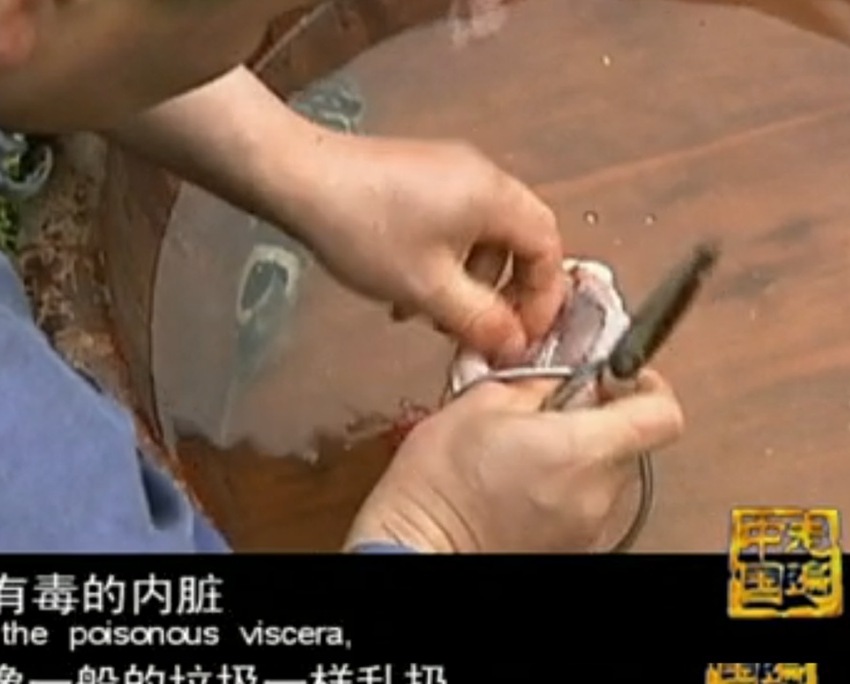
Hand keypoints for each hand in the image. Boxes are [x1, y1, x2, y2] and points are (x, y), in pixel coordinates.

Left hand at [288, 134, 564, 363]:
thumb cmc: (366, 230)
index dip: (544, 298)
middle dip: (500, 295)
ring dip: (465, 284)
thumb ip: (479, 321)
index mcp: (496, 196)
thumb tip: (515, 346)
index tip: (523, 337)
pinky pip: (452, 225)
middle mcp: (482, 176)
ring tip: (429, 317)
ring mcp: (450, 172)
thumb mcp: (429, 289)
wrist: (300, 181)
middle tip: (480, 332)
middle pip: (517, 243)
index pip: (549, 249)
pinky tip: (407, 290)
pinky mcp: (421, 177)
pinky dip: (442, 263)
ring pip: (480, 239)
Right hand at [346, 370, 684, 552]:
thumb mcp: (480, 401)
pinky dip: (559, 488)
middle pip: (629, 444)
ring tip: (521, 452)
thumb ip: (536, 383)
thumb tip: (561, 377)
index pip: (662, 413)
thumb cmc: (437, 485)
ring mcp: (586, 527)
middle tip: (546, 412)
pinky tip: (516, 483)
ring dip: (574, 456)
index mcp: (583, 449)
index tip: (616, 376)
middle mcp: (597, 494)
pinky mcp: (568, 547)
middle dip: (594, 421)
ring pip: (603, 474)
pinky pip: (581, 503)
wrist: (412, 547)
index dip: (645, 386)